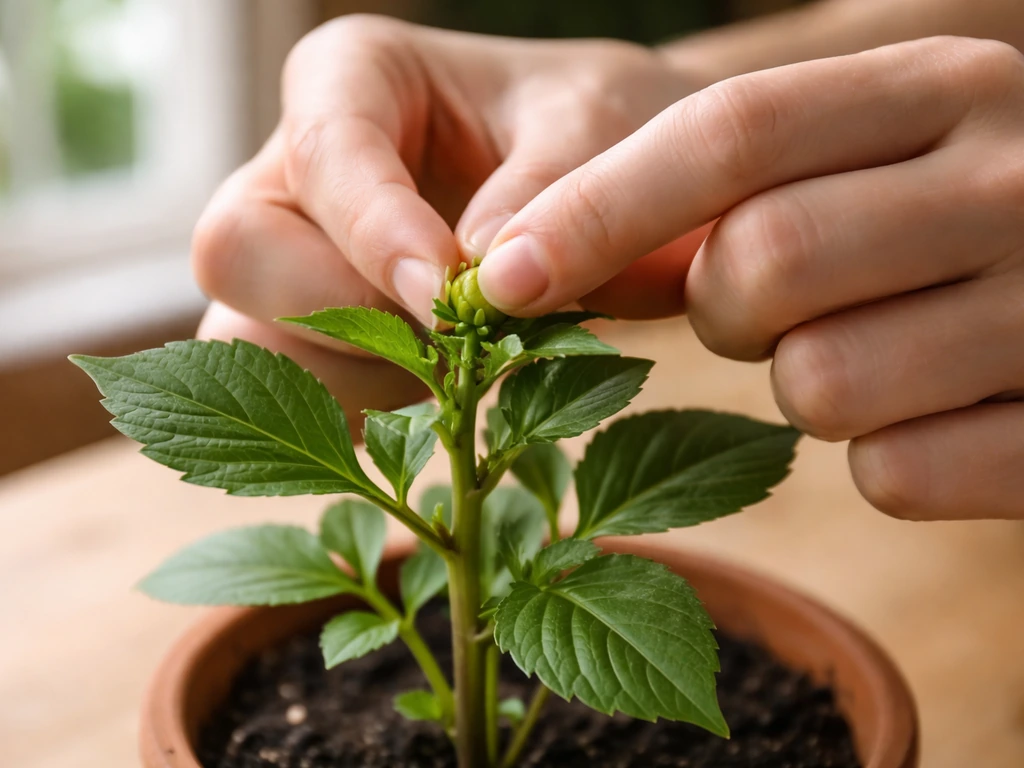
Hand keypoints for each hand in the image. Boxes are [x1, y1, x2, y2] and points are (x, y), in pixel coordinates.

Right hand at [191, 14, 699, 417]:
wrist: (603, 164)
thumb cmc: (593, 120)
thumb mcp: (593, 124)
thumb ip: (549, 190)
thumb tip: (485, 280)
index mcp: (350, 77)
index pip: (323, 156)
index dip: (375, 235)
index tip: (449, 297)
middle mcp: (299, 166)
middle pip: (237, 253)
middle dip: (346, 318)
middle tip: (455, 342)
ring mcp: (296, 251)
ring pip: (257, 341)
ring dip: (366, 377)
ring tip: (469, 364)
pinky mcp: (317, 325)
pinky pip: (305, 392)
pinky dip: (373, 413)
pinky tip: (447, 392)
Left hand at [478, 36, 1023, 519]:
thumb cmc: (948, 220)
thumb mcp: (868, 155)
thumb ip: (734, 179)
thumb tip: (520, 257)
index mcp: (939, 90)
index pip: (731, 131)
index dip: (598, 209)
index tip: (502, 276)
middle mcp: (1013, 178)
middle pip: (763, 259)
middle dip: (721, 309)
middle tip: (761, 309)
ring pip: (821, 382)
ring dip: (805, 386)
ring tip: (865, 351)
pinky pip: (899, 474)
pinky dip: (885, 462)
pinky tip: (933, 415)